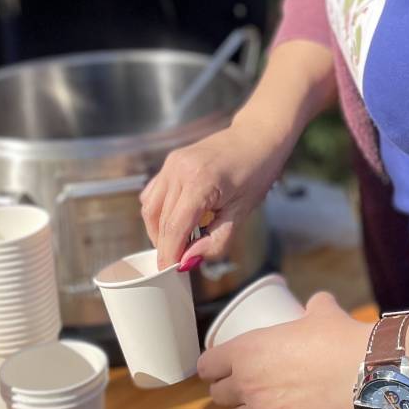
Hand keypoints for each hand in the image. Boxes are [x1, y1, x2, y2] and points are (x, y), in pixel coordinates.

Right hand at [142, 114, 293, 270]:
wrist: (257, 137)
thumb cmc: (256, 172)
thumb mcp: (241, 212)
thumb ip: (215, 240)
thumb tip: (189, 259)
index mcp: (200, 182)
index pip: (174, 228)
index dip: (169, 254)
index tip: (170, 271)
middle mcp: (179, 170)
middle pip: (159, 220)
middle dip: (165, 245)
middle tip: (176, 261)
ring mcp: (172, 163)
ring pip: (150, 207)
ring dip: (158, 229)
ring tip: (177, 242)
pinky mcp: (171, 162)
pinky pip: (154, 192)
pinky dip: (158, 211)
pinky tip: (175, 221)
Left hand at [198, 291, 367, 408]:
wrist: (361, 373)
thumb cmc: (335, 337)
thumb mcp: (321, 313)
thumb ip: (314, 307)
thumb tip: (320, 302)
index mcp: (244, 352)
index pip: (207, 365)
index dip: (211, 365)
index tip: (217, 366)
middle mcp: (246, 385)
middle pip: (218, 395)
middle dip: (227, 390)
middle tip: (242, 385)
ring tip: (263, 405)